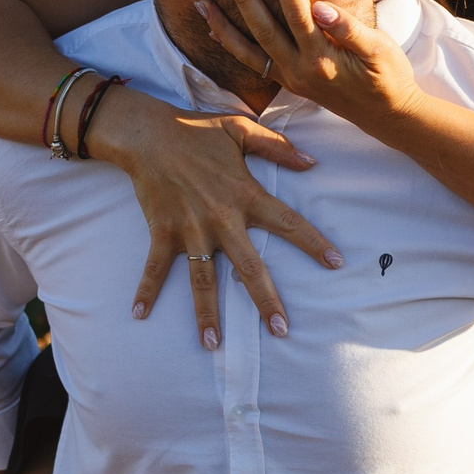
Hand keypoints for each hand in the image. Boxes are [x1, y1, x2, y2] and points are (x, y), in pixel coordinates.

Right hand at [84, 84, 341, 347]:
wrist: (147, 133)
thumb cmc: (197, 130)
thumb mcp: (241, 129)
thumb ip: (278, 146)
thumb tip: (313, 162)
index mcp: (245, 195)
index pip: (288, 223)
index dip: (313, 243)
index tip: (335, 263)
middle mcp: (220, 219)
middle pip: (249, 268)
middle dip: (266, 301)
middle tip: (281, 331)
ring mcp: (190, 229)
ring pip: (202, 280)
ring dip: (206, 313)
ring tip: (212, 344)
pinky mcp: (162, 232)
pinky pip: (154, 267)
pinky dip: (145, 290)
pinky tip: (138, 315)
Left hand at [197, 0, 424, 130]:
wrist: (387, 114)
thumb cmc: (389, 77)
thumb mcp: (380, 51)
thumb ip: (349, 29)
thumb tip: (322, 8)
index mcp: (323, 58)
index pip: (299, 15)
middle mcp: (300, 71)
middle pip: (264, 29)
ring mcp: (291, 79)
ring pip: (250, 50)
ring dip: (225, 26)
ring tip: (202, 2)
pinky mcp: (290, 82)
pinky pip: (255, 64)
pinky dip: (234, 47)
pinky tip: (217, 32)